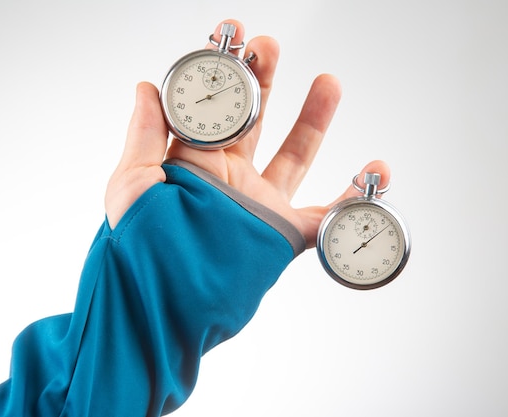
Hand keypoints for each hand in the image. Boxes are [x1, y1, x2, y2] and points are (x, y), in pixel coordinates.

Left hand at [105, 19, 389, 247]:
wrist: (166, 310)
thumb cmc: (140, 253)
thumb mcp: (133, 187)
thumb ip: (145, 137)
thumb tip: (148, 87)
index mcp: (193, 163)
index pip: (212, 106)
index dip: (221, 69)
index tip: (231, 33)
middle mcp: (230, 180)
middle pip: (255, 119)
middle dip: (264, 78)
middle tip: (272, 45)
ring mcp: (260, 206)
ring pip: (295, 155)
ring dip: (314, 118)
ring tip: (329, 81)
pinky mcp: (284, 236)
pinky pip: (327, 214)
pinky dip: (354, 195)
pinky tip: (374, 169)